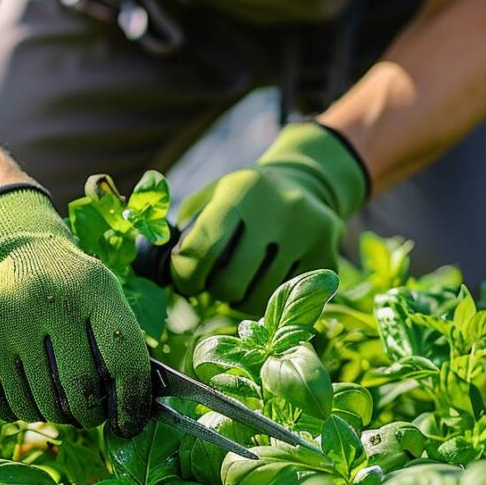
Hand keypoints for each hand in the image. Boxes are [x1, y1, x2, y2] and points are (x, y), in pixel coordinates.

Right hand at [0, 185, 151, 435]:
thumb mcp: (102, 294)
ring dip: (54, 415)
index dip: (132, 402)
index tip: (128, 424)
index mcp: (91, 288)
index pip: (124, 359)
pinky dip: (20, 411)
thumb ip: (122, 342)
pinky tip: (27, 397)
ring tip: (59, 404)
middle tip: (89, 416)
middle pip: (79, 390)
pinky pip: (3, 403)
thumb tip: (135, 409)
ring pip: (38, 404)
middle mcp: (45, 300)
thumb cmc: (71, 285)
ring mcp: (3, 322)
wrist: (14, 249)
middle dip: (89, 414)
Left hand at [170, 121, 368, 314]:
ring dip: (241, 298)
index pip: (201, 252)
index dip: (185, 276)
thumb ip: (184, 229)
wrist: (307, 182)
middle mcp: (279, 209)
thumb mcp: (213, 196)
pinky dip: (271, 301)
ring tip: (242, 280)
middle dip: (215, 290)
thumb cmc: (245, 198)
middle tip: (215, 283)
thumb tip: (156, 269)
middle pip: (231, 284)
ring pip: (260, 299)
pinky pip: (289, 302)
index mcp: (241, 190)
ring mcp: (309, 234)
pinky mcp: (329, 257)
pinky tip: (267, 281)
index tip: (186, 280)